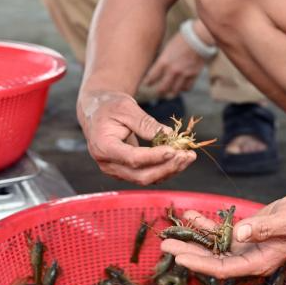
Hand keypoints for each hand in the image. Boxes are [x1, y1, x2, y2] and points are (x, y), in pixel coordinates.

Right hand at [78, 90, 196, 184]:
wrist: (97, 111)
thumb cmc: (109, 106)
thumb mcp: (126, 107)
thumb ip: (145, 123)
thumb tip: (169, 135)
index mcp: (103, 147)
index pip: (132, 158)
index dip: (154, 157)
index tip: (174, 150)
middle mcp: (108, 164)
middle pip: (141, 175)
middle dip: (167, 167)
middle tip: (188, 155)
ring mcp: (116, 170)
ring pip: (146, 178)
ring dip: (170, 170)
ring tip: (188, 156)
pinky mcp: (125, 171)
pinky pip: (147, 175)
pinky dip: (164, 169)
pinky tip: (179, 159)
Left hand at [142, 32, 206, 98]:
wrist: (198, 38)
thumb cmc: (181, 40)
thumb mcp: (167, 49)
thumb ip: (162, 61)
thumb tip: (158, 69)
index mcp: (164, 62)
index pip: (151, 78)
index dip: (147, 82)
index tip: (146, 84)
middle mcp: (173, 70)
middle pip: (162, 88)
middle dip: (158, 91)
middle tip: (157, 92)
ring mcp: (184, 74)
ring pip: (175, 91)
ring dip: (170, 93)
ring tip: (168, 94)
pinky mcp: (193, 75)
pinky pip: (187, 87)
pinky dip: (183, 89)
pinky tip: (181, 87)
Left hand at [160, 195, 285, 277]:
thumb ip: (264, 228)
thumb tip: (239, 233)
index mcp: (258, 263)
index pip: (223, 268)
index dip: (201, 265)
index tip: (181, 258)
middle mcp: (247, 259)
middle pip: (211, 261)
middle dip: (188, 254)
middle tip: (164, 246)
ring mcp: (242, 249)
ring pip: (211, 248)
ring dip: (190, 241)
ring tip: (168, 236)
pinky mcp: (241, 236)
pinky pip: (218, 233)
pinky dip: (203, 225)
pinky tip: (189, 215)